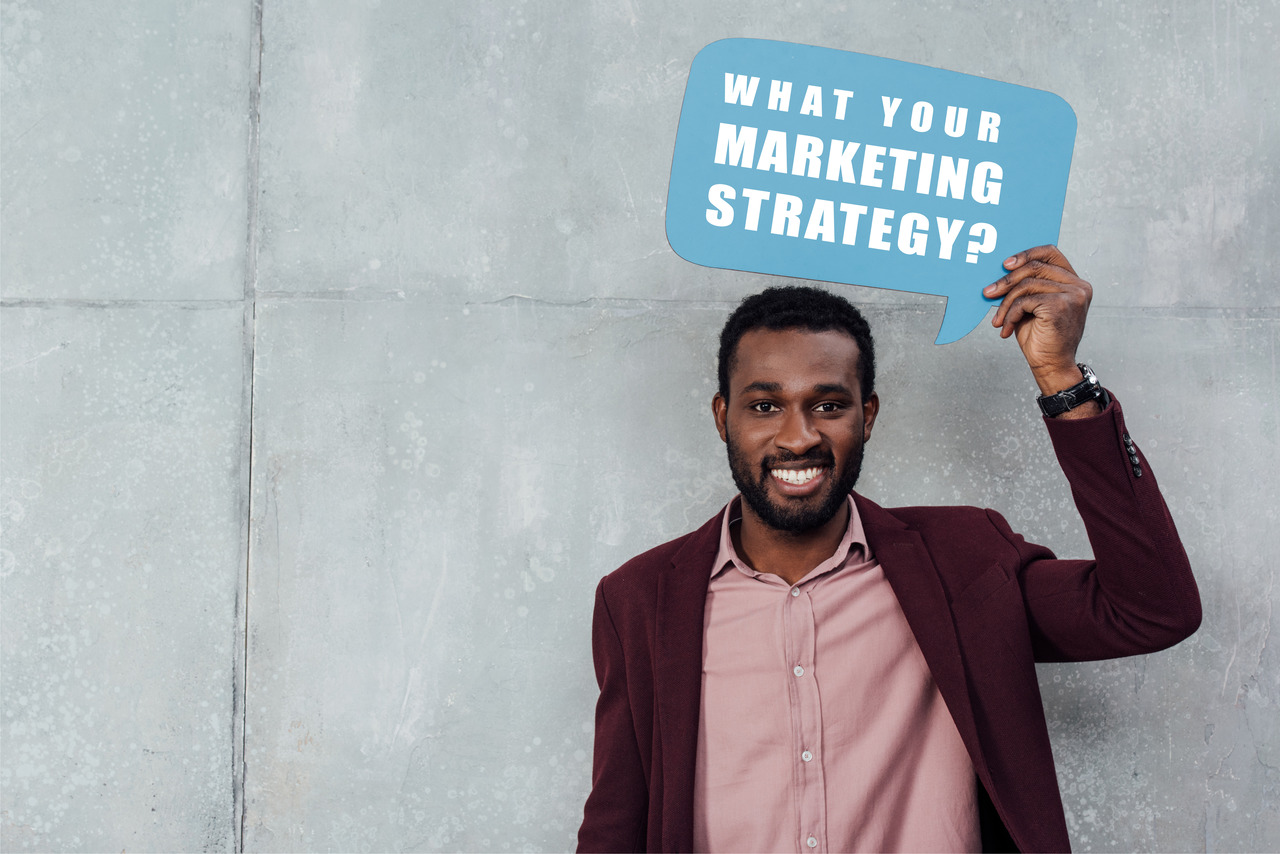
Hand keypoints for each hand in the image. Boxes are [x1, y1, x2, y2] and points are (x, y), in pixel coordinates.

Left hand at [984, 245, 1092, 397]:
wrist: (1051, 365)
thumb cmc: (1041, 337)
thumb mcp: (1033, 306)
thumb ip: (1027, 286)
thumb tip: (1001, 270)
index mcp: (1075, 283)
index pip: (1051, 253)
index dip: (1027, 254)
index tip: (1005, 264)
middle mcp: (1079, 286)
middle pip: (1035, 267)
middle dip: (1006, 280)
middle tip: (988, 293)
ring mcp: (1072, 295)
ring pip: (1027, 285)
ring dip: (1006, 304)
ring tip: (998, 320)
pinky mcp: (1060, 305)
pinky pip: (1025, 301)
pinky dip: (1010, 315)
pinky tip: (1006, 328)